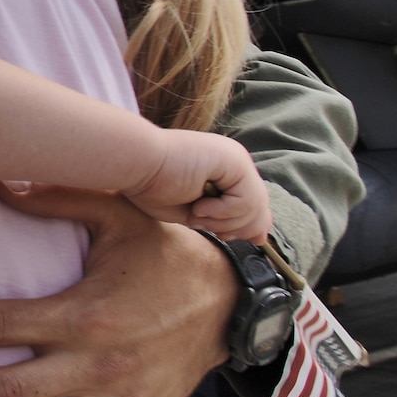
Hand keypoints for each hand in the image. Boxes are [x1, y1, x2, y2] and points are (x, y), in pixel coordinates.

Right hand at [127, 131, 272, 240]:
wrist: (135, 165)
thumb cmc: (152, 187)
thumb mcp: (197, 213)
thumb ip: (227, 220)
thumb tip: (261, 238)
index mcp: (226, 170)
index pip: (255, 204)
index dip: (247, 226)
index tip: (227, 236)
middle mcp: (235, 162)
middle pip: (260, 208)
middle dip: (235, 227)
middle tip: (204, 222)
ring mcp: (236, 159)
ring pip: (254, 208)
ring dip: (223, 221)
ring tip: (197, 213)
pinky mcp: (233, 161)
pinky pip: (245, 201)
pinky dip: (222, 212)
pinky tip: (199, 205)